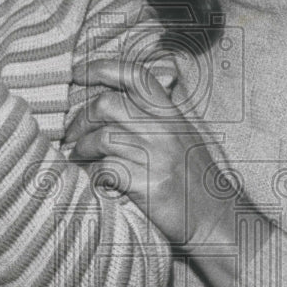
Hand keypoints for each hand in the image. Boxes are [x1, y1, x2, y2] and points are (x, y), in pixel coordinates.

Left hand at [64, 59, 234, 249]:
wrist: (214, 218)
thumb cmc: (194, 179)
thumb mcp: (184, 136)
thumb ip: (157, 116)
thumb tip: (117, 98)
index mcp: (171, 114)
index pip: (135, 76)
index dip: (101, 68)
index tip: (77, 74)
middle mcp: (165, 129)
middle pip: (107, 104)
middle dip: (80, 119)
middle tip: (71, 136)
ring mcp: (157, 155)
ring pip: (101, 138)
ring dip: (80, 150)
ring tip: (78, 159)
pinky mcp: (148, 182)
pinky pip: (105, 170)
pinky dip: (91, 174)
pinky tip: (94, 180)